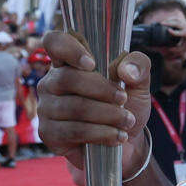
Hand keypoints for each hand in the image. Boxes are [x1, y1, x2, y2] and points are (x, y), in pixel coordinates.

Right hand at [36, 30, 150, 185]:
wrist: (124, 142)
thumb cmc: (125, 106)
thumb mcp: (139, 82)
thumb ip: (139, 66)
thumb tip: (126, 69)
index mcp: (70, 62)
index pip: (54, 42)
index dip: (68, 48)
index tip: (92, 63)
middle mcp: (52, 82)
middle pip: (68, 78)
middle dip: (102, 90)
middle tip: (123, 99)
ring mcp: (47, 107)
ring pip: (74, 107)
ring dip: (107, 115)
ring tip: (127, 121)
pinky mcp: (48, 133)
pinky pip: (73, 131)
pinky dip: (101, 133)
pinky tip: (116, 136)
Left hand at [152, 12, 185, 57]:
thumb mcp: (185, 47)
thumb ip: (177, 48)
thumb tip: (169, 50)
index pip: (177, 21)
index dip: (170, 20)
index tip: (163, 23)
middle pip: (176, 20)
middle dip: (168, 20)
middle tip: (160, 22)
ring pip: (177, 23)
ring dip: (169, 22)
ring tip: (162, 23)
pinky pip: (180, 31)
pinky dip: (173, 31)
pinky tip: (169, 31)